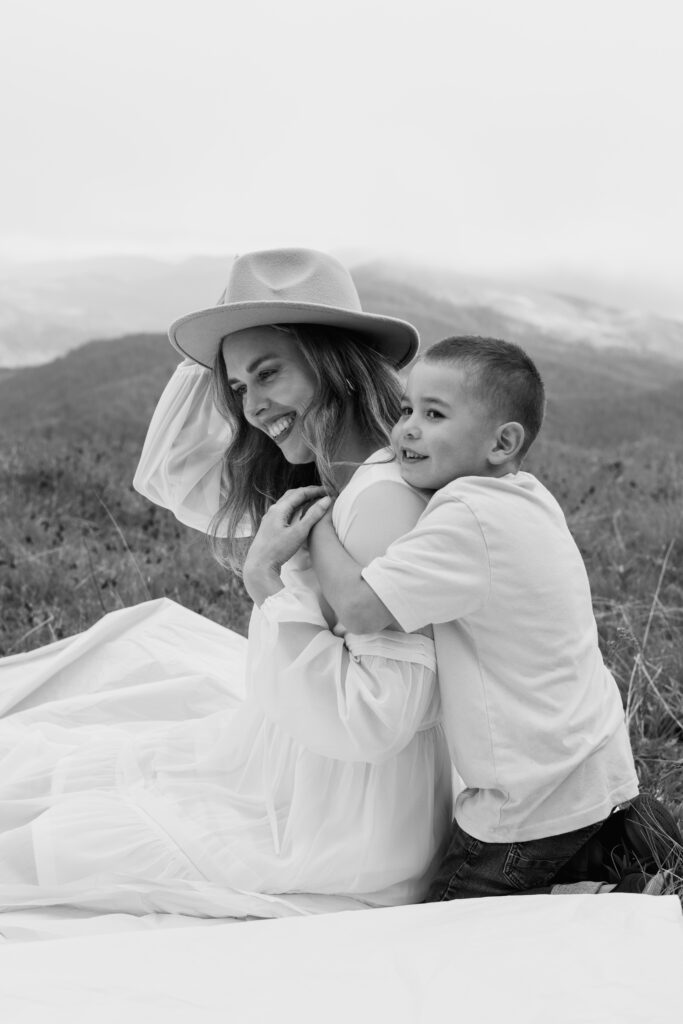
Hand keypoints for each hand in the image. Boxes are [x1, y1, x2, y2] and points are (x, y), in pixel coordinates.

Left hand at [243, 487, 331, 604]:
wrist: (259, 566)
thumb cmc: (278, 550)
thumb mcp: (299, 532)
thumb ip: (313, 515)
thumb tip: (326, 500)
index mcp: (279, 509)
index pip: (299, 493)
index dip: (314, 490)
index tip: (327, 490)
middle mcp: (272, 511)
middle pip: (291, 495)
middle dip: (307, 493)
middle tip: (321, 494)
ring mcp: (269, 519)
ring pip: (287, 504)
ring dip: (300, 501)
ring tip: (313, 502)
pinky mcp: (269, 528)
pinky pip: (284, 512)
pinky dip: (294, 509)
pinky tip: (299, 516)